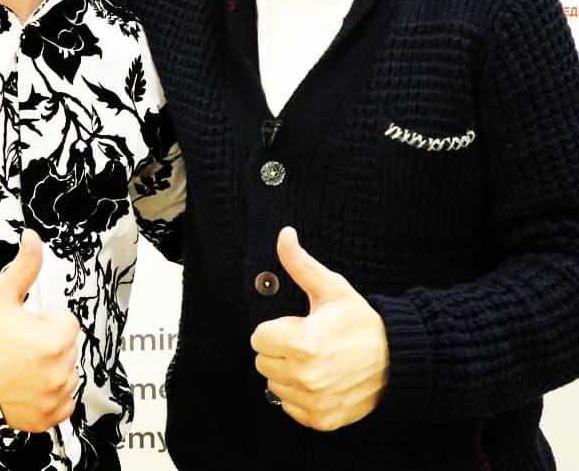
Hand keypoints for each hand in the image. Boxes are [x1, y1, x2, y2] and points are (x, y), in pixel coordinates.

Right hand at [0, 229, 80, 431]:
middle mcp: (59, 373)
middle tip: (18, 346)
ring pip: (67, 374)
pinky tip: (29, 386)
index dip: (45, 320)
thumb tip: (33, 235)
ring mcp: (53, 399)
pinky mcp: (45, 420)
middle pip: (67, 348)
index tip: (24, 326)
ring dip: (52, 368)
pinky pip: (63, 404)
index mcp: (55, 340)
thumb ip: (25, 265)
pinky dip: (51, 397)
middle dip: (48, 343)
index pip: (67, 321)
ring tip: (20, 366)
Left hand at [250, 227, 388, 430]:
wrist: (397, 359)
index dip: (275, 328)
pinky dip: (298, 395)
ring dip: (286, 373)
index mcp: (303, 342)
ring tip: (313, 360)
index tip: (295, 325)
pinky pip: (289, 407)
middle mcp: (306, 376)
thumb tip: (285, 235)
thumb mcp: (331, 288)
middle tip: (304, 342)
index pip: (258, 337)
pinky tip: (318, 380)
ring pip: (273, 385)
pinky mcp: (321, 419)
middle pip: (262, 361)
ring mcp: (314, 401)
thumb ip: (300, 263)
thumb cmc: (361, 323)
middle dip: (278, 349)